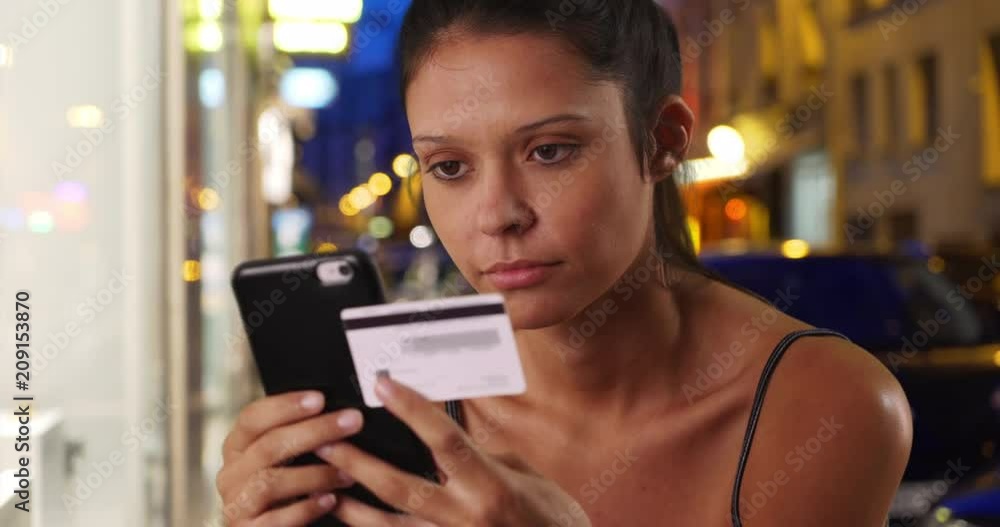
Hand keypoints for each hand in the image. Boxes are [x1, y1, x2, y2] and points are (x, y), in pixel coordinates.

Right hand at [215, 391, 362, 525]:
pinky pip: (277, 519)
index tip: (321, 398)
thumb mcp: (286, 458)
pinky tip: (331, 500)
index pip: (253, 417)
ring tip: (349, 473)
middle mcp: (230, 473)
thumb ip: (299, 435)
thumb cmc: (287, 490)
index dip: (286, 406)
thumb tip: (340, 411)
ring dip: (317, 474)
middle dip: (316, 431)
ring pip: (273, 482)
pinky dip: (307, 508)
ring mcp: (236, 504)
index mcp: (238, 447)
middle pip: (270, 445)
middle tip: (352, 422)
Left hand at [315, 377, 591, 526]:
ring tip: (325, 489)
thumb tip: (445, 440)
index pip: (444, 438)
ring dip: (353, 508)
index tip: (385, 386)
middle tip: (326, 441)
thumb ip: (480, 457)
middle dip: (358, 462)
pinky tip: (354, 521)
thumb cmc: (551, 517)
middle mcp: (466, 517)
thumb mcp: (523, 475)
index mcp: (491, 485)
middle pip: (399, 486)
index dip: (412, 409)